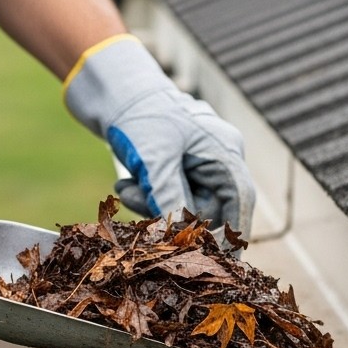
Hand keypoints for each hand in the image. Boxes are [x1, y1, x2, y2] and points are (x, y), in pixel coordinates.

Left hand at [65, 36, 255, 235]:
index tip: (224, 264)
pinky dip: (146, 193)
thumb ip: (170, 199)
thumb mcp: (155, 159)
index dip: (234, 235)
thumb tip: (177, 236)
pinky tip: (125, 181)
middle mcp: (214, 156)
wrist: (107, 82)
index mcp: (224, 150)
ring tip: (127, 188)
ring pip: (182, 201)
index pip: (240, 201)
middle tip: (145, 218)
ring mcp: (193, 158)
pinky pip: (166, 191)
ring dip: (154, 204)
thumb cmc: (139, 112)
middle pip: (208, 205)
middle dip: (175, 215)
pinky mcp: (171, 161)